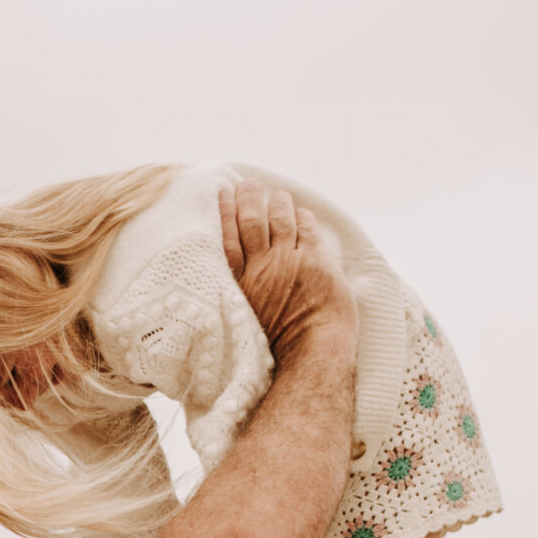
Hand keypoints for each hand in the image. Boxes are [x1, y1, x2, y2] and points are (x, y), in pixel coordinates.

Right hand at [219, 182, 355, 363]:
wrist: (311, 352)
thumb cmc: (277, 349)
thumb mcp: (242, 325)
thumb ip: (238, 301)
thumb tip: (229, 295)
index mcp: (240, 284)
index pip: (228, 239)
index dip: (225, 214)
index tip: (223, 196)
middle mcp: (261, 268)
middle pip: (251, 221)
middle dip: (248, 198)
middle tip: (248, 184)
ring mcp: (288, 261)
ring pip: (279, 219)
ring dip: (278, 203)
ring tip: (278, 196)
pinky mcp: (314, 260)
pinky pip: (306, 229)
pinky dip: (302, 217)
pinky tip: (302, 213)